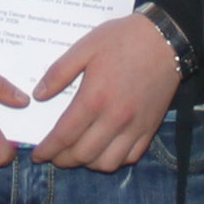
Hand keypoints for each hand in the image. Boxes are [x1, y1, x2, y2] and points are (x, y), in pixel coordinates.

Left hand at [28, 14, 180, 171]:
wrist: (166, 39)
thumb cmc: (123, 39)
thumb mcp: (85, 47)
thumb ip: (59, 72)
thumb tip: (39, 95)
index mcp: (94, 98)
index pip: (64, 136)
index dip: (48, 150)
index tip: (38, 155)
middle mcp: (114, 118)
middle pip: (83, 154)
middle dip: (63, 160)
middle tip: (53, 156)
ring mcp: (135, 126)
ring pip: (106, 162)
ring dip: (87, 164)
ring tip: (77, 155)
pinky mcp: (150, 128)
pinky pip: (130, 157)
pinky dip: (113, 160)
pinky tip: (103, 151)